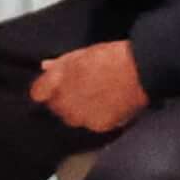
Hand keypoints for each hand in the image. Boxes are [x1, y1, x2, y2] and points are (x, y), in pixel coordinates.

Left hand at [28, 37, 149, 135]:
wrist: (142, 70)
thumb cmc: (111, 56)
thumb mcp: (83, 54)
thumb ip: (61, 63)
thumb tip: (45, 67)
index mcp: (57, 81)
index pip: (38, 93)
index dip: (47, 89)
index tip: (56, 87)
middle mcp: (63, 102)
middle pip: (55, 107)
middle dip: (64, 101)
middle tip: (82, 91)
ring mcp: (80, 116)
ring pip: (73, 118)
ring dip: (79, 111)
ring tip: (97, 100)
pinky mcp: (98, 126)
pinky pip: (91, 124)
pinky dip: (97, 117)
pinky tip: (109, 107)